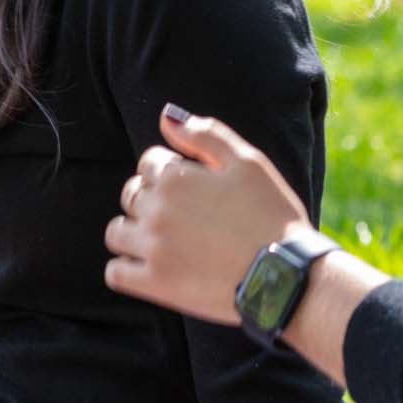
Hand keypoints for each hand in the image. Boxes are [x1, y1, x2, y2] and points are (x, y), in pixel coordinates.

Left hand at [103, 106, 311, 324]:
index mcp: (176, 178)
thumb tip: (166, 118)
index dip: (170, 171)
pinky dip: (126, 268)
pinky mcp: (155, 285)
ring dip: (133, 232)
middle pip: (131, 195)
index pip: (149, 163)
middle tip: (183, 216)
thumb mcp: (248, 163)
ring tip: (164, 241)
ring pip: (116, 232)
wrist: (287, 275)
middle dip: (151, 199)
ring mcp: (152, 248)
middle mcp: (157, 210)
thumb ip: (205, 135)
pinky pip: (115, 273)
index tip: (192, 189)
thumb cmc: (273, 215)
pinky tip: (149, 266)